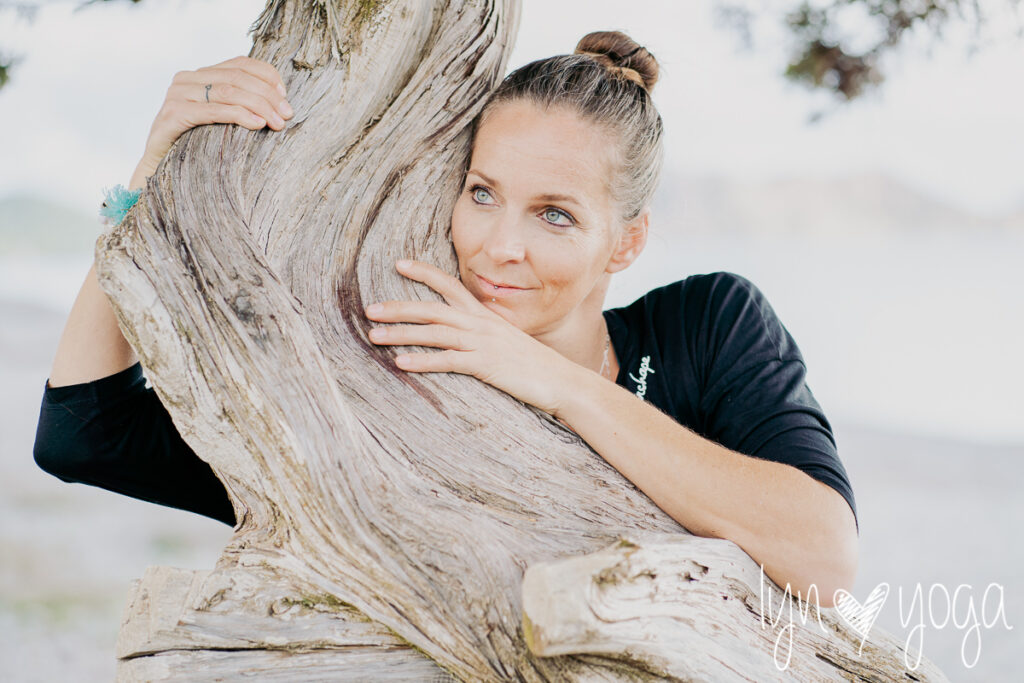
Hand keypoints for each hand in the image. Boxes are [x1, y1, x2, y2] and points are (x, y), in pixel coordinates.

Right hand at [135, 55, 293, 177]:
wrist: (159, 169)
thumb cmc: (196, 145)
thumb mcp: (221, 120)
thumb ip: (239, 104)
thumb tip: (279, 104)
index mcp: (200, 74)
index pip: (240, 63)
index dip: (267, 76)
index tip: (285, 96)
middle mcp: (187, 78)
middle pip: (237, 77)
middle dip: (267, 95)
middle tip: (287, 114)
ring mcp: (177, 94)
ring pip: (228, 91)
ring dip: (259, 106)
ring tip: (278, 123)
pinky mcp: (173, 114)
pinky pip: (213, 110)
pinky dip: (239, 115)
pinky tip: (257, 124)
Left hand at [364, 259, 576, 415]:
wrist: (560, 380)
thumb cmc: (532, 364)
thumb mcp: (506, 340)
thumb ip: (484, 332)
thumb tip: (462, 333)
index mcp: (484, 315)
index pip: (450, 286)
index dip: (424, 273)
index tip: (398, 264)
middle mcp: (481, 324)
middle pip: (432, 309)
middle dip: (398, 308)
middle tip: (368, 309)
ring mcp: (482, 343)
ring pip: (434, 333)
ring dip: (401, 334)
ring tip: (374, 336)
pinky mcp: (485, 364)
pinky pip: (448, 361)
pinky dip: (423, 361)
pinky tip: (402, 363)